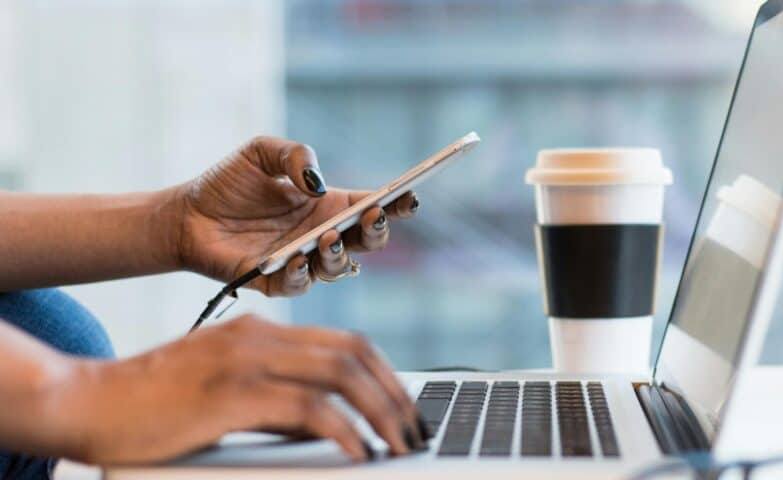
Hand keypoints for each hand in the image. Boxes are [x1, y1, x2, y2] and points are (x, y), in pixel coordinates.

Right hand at [46, 315, 423, 464]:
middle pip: (355, 353)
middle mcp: (259, 336)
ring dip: (382, 412)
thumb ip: (275, 400)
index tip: (407, 408)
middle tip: (415, 430)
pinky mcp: (231, 393)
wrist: (85, 403)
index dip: (387, 374)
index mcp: (260, 330)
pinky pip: (308, 408)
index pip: (347, 342)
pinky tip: (359, 452)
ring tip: (400, 444)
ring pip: (341, 375)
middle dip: (396, 394)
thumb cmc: (152, 406)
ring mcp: (245, 360)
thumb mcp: (225, 392)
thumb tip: (327, 425)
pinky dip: (344, 430)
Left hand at [171, 136, 419, 295]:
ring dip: (340, 254)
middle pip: (368, 242)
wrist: (185, 215)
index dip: (396, 203)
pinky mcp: (274, 282)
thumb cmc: (227, 183)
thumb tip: (317, 183)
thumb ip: (294, 155)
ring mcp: (302, 261)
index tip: (409, 196)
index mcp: (329, 205)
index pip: (373, 206)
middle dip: (377, 231)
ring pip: (339, 268)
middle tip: (372, 216)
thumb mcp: (261, 152)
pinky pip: (298, 285)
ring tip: (328, 237)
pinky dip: (302, 274)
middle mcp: (322, 235)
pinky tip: (296, 258)